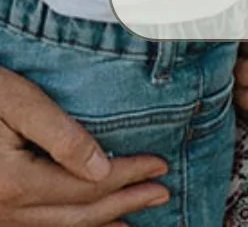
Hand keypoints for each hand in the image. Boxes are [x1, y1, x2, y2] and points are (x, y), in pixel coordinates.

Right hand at [0, 66, 168, 225]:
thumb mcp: (16, 102)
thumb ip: (60, 135)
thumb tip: (102, 169)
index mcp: (15, 184)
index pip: (88, 186)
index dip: (127, 176)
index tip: (160, 166)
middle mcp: (5, 212)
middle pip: (78, 214)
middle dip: (123, 204)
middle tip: (161, 193)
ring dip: (100, 223)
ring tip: (134, 217)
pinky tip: (89, 224)